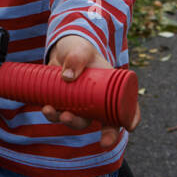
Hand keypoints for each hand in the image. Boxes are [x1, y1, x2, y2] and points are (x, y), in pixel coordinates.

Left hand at [43, 34, 141, 148]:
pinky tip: (45, 108)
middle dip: (80, 124)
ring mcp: (82, 106)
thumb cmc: (81, 49)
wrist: (63, 50)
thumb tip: (67, 77)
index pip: (126, 107)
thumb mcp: (82, 49)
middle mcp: (98, 103)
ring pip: (76, 121)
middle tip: (67, 118)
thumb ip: (77, 57)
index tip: (129, 126)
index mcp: (111, 90)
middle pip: (96, 120)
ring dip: (63, 120)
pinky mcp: (66, 105)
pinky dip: (52, 115)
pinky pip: (60, 115)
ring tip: (49, 110)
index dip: (131, 118)